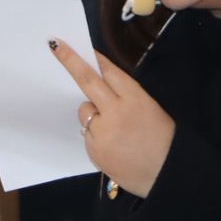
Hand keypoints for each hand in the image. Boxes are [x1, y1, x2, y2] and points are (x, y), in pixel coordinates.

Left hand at [49, 39, 175, 196]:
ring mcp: (102, 130)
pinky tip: (112, 146)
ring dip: (92, 114)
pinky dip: (95, 136)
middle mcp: (116, 110)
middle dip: (70, 61)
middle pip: (87, 81)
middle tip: (55, 46)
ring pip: (85, 111)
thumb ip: (126, 97)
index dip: (96, 59)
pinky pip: (87, 133)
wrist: (165, 174)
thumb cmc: (163, 140)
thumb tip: (101, 88)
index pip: (110, 72)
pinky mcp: (93, 148)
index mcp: (135, 98)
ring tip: (114, 131)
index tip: (83, 48)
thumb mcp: (151, 110)